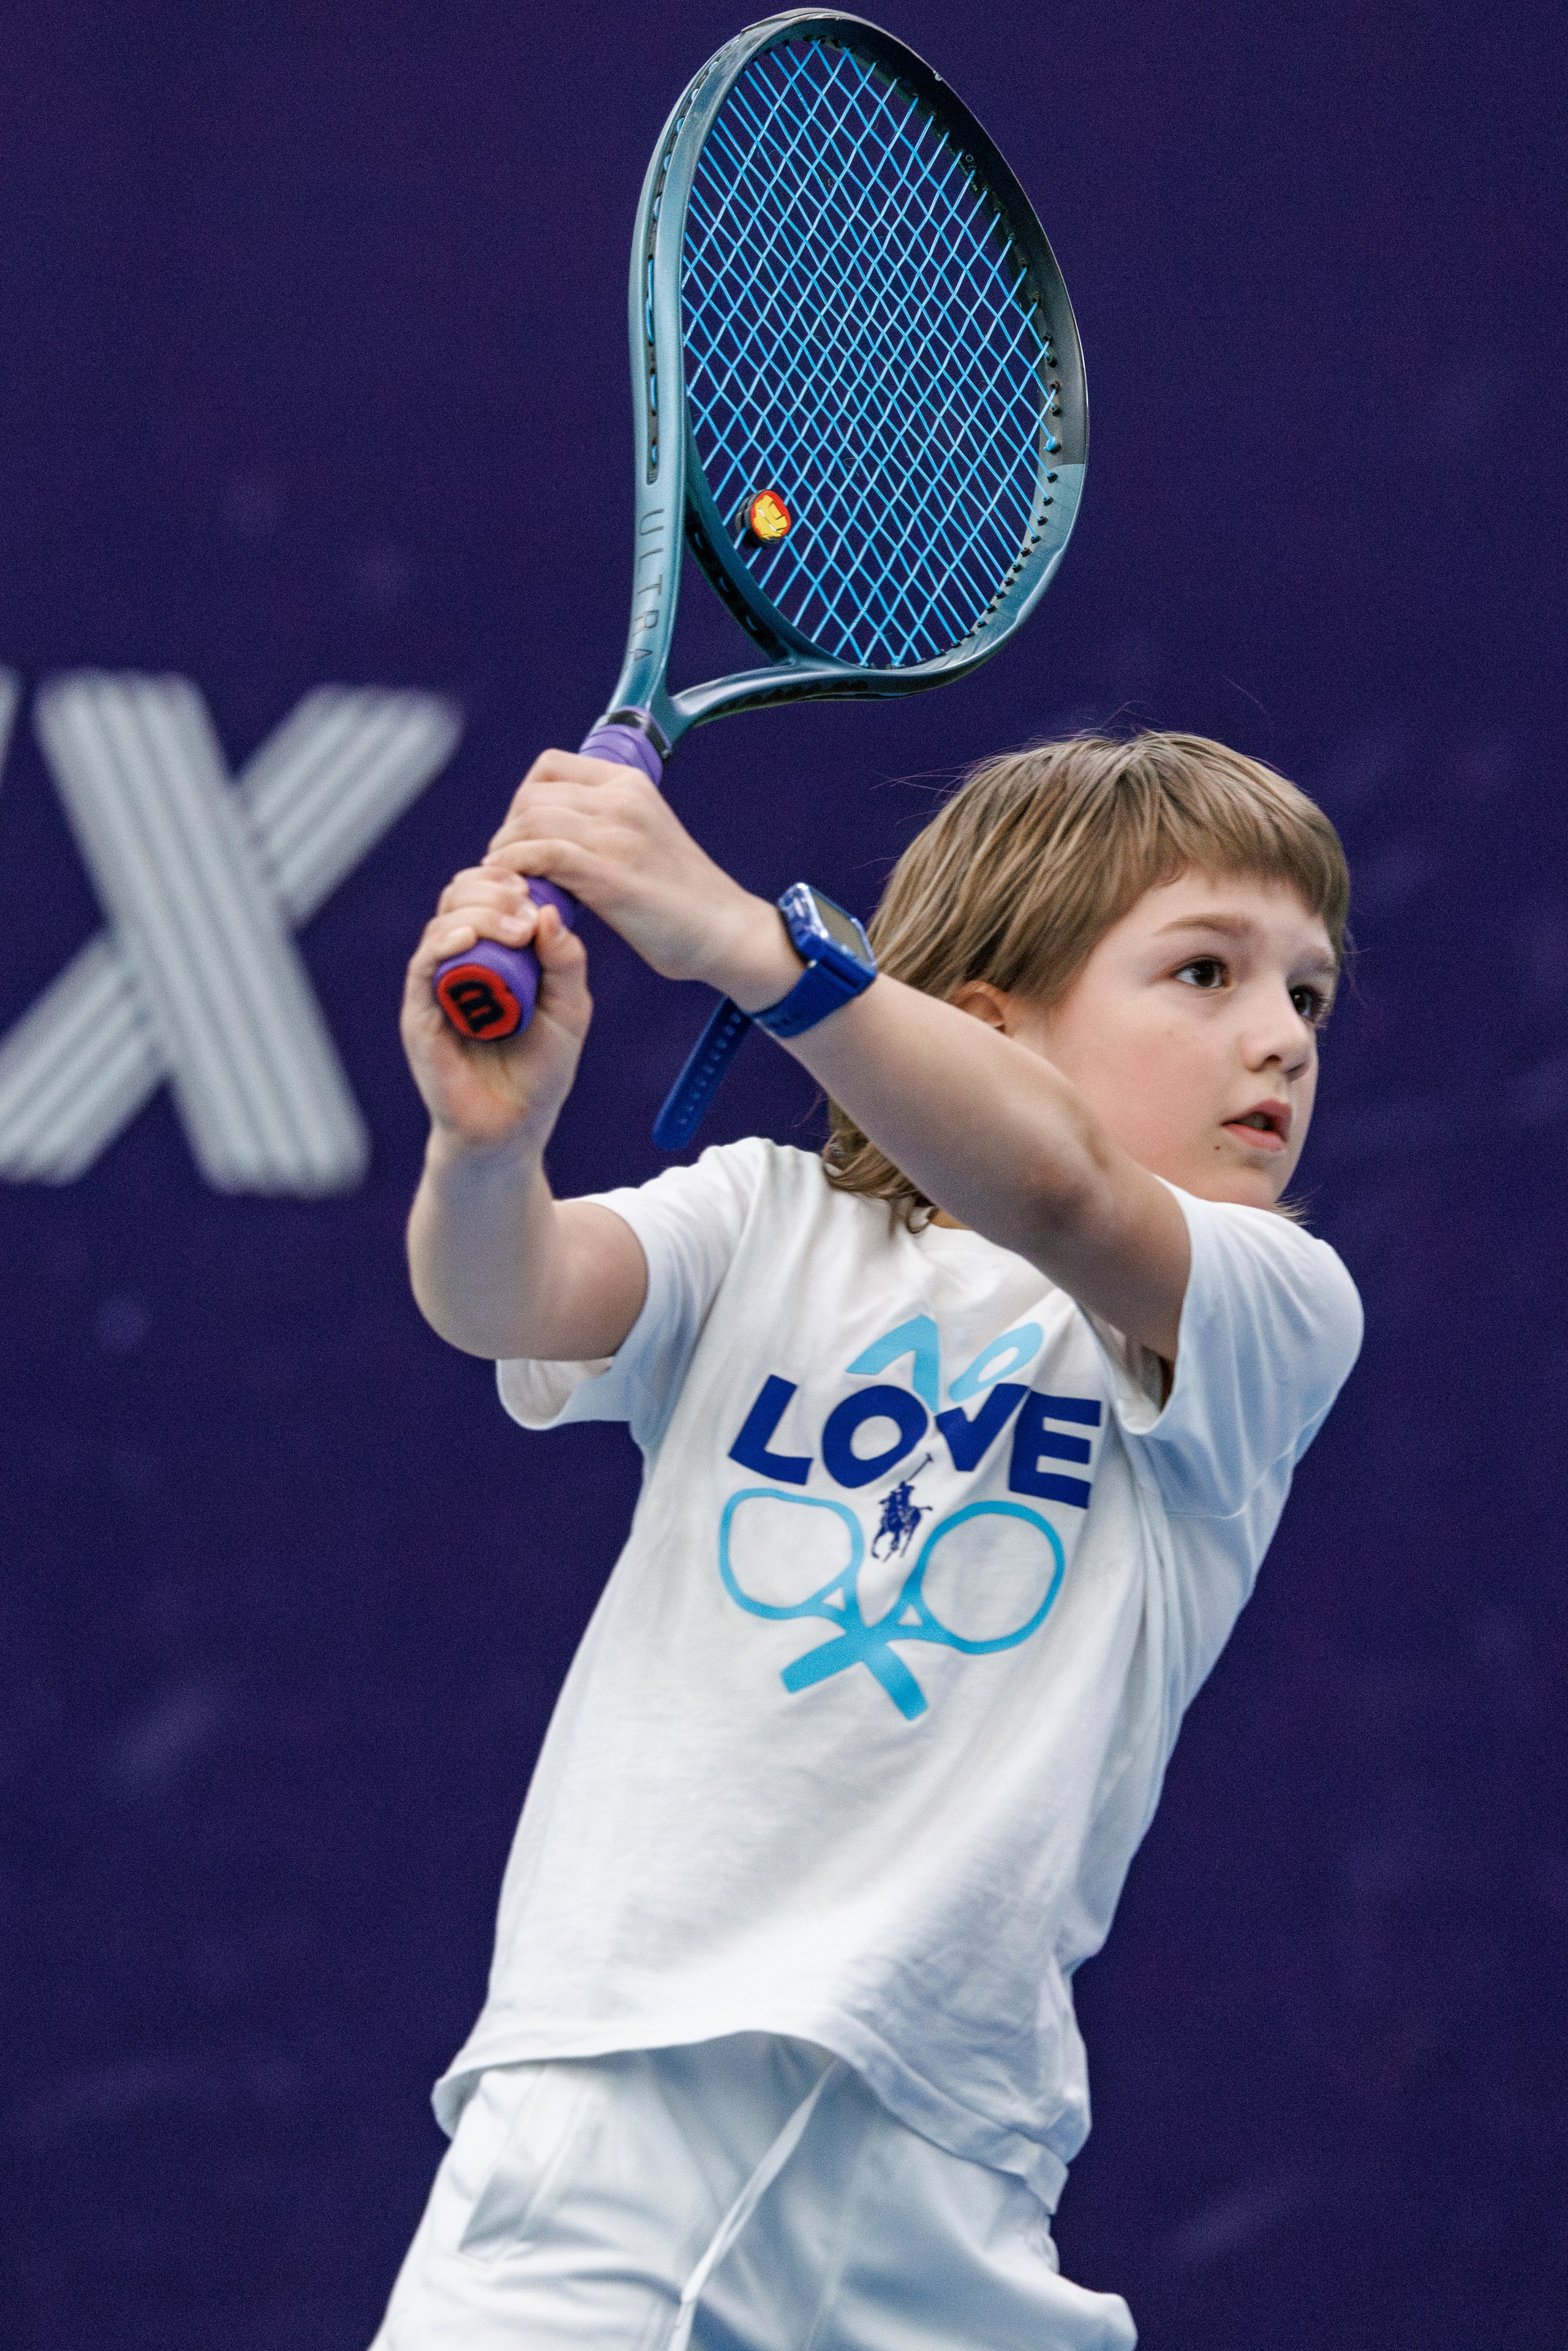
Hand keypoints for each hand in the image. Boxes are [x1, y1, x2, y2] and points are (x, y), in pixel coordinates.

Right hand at [401, 866, 590, 1153]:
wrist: (513, 1128)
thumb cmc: (541, 1070)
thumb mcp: (570, 1012)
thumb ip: (566, 963)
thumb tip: (550, 912)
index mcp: (494, 953)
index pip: (488, 893)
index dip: (508, 879)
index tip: (539, 885)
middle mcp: (460, 961)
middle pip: (460, 896)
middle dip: (494, 889)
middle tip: (527, 907)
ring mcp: (437, 986)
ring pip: (442, 923)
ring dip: (478, 913)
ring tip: (515, 926)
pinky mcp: (421, 1014)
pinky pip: (423, 967)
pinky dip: (443, 945)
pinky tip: (468, 938)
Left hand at [482, 750, 802, 1009]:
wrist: (725, 930)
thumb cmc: (681, 897)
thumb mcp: (643, 835)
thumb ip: (602, 823)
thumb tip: (545, 831)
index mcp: (630, 783)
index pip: (549, 767)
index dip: (522, 801)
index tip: (522, 837)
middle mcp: (622, 800)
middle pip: (532, 796)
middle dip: (508, 832)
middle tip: (509, 867)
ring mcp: (617, 835)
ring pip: (530, 823)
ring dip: (507, 854)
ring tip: (510, 883)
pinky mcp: (609, 875)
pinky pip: (540, 855)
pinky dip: (517, 871)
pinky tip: (521, 892)